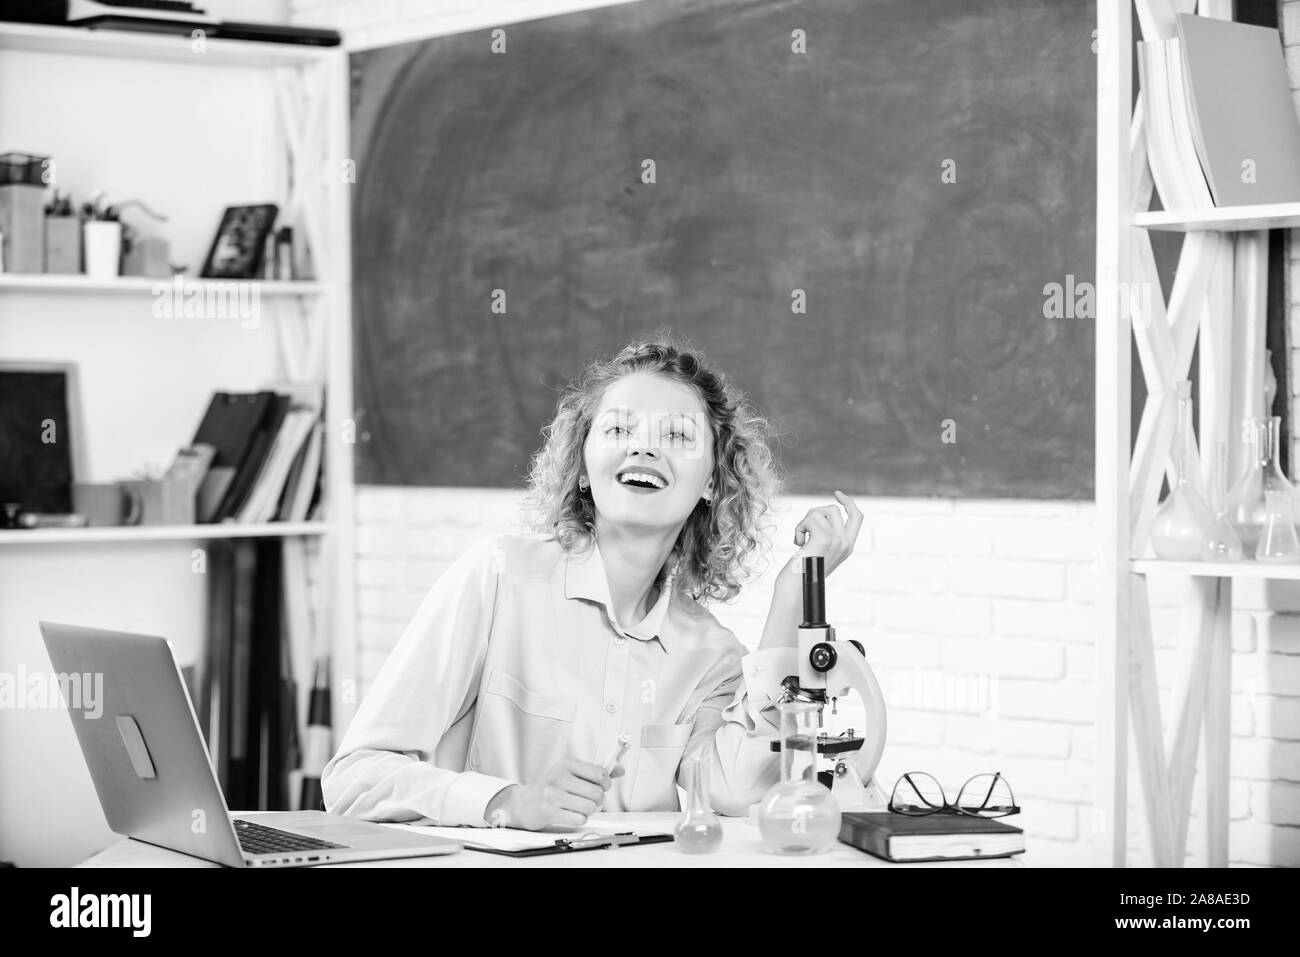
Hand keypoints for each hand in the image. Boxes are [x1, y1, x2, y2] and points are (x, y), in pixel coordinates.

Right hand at [484, 758, 624, 830]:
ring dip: (589, 810)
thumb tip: (620, 768)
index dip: (606, 783)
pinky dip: (580, 819)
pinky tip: (571, 814)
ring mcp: (553, 794)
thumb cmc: (550, 787)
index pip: (599, 772)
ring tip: (580, 807)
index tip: (603, 786)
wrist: (524, 803)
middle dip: (598, 799)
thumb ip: (595, 771)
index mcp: (567, 764)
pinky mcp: (549, 811)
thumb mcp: (571, 773)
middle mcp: (559, 777)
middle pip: (597, 792)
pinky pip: (579, 819)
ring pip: (590, 807)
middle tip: (590, 799)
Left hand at [788, 490, 863, 577]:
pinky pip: (810, 518)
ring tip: (801, 540)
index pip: (857, 517)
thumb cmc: (802, 572)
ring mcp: (837, 540)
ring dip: (805, 522)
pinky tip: (798, 543)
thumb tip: (819, 515)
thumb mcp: (820, 552)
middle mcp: (846, 543)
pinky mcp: (824, 538)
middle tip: (805, 529)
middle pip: (834, 510)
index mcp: (848, 547)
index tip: (837, 494)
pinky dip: (799, 528)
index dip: (848, 503)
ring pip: (820, 511)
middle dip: (815, 514)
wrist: (797, 588)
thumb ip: (826, 536)